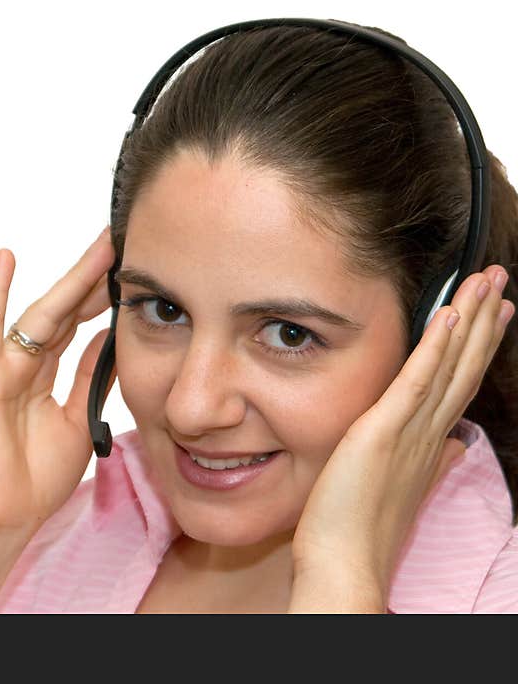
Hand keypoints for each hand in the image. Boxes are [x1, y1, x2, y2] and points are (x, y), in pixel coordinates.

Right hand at [0, 228, 116, 541]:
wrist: (5, 515)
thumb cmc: (35, 477)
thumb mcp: (80, 419)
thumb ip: (91, 378)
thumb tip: (110, 339)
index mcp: (45, 376)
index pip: (77, 324)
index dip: (102, 296)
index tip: (129, 268)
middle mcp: (24, 364)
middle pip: (64, 311)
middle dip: (93, 277)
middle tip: (120, 242)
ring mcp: (3, 368)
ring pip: (41, 315)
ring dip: (69, 281)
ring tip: (98, 249)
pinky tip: (5, 260)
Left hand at [291, 264, 513, 595]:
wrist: (343, 561)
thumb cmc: (359, 527)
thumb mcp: (399, 485)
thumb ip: (427, 460)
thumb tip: (453, 446)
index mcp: (429, 443)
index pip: (459, 384)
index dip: (477, 346)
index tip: (494, 313)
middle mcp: (428, 433)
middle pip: (464, 367)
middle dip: (484, 321)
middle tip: (500, 280)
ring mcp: (410, 432)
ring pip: (449, 366)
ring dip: (469, 320)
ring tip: (486, 281)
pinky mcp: (384, 433)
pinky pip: (415, 382)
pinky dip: (434, 348)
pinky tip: (448, 314)